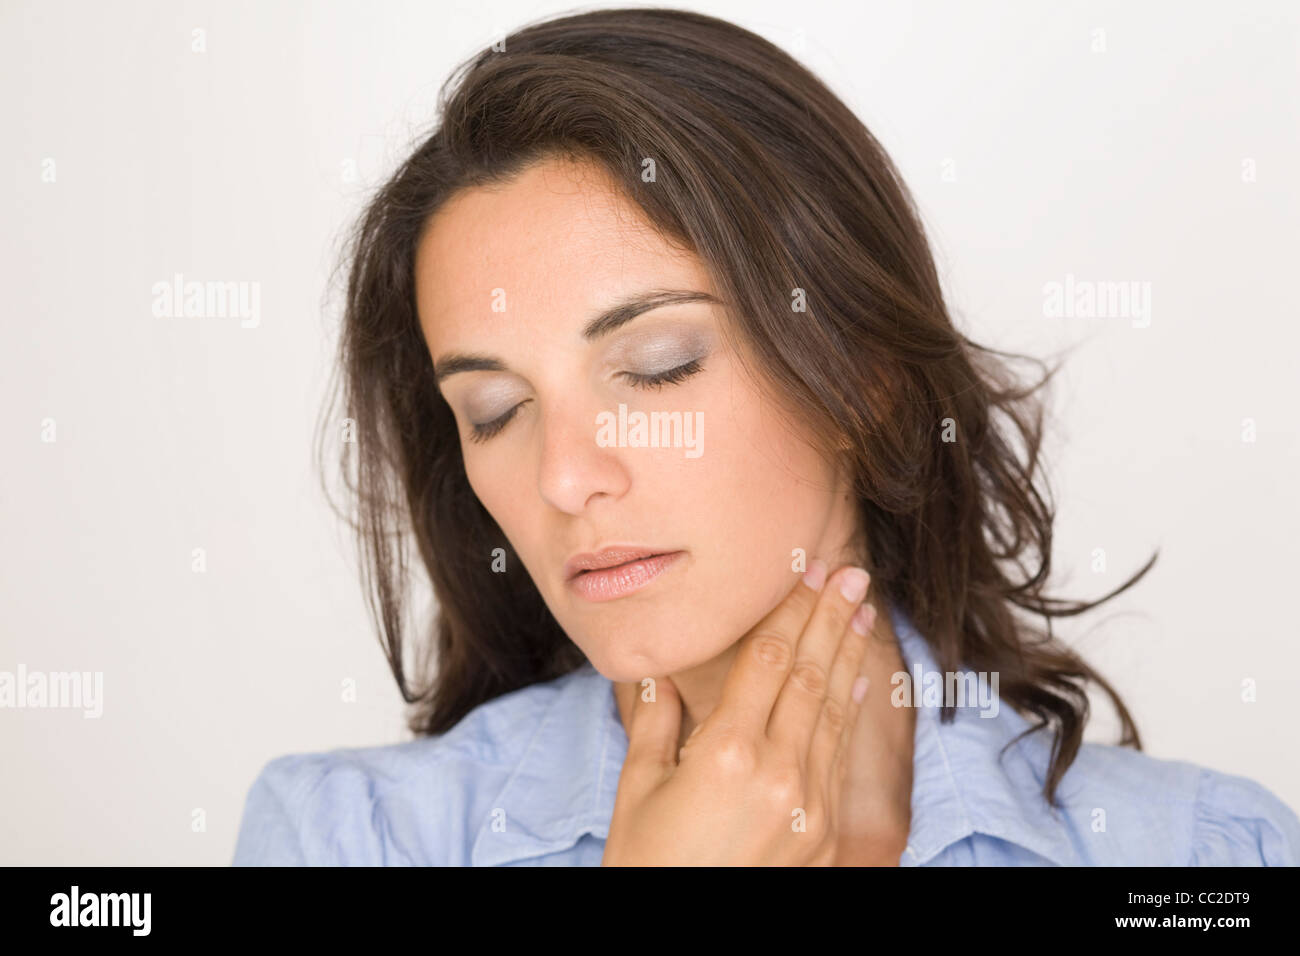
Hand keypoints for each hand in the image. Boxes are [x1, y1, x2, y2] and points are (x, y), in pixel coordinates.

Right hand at [601, 561, 876, 865]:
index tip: (810, 574)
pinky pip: (839, 756)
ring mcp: (808, 804)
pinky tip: (859, 681)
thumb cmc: (648, 867)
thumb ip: (654, 722)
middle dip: (830, 619)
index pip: (768, 661)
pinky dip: (850, 712)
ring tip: (862, 611)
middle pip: (810, 676)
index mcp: (724, 751)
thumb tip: (661, 673)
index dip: (791, 612)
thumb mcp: (638, 790)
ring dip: (848, 656)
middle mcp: (775, 771)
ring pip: (833, 711)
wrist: (679, 939)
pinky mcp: (824, 832)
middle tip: (851, 574)